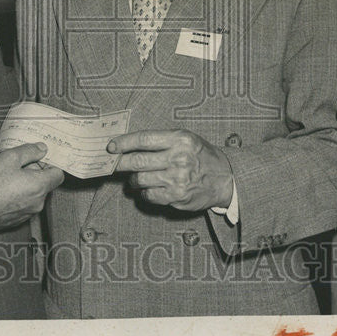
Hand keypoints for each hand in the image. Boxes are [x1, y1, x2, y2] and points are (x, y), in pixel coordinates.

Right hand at [0, 143, 63, 231]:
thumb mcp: (11, 157)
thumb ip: (30, 151)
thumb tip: (42, 149)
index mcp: (40, 186)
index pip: (58, 175)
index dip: (50, 166)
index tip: (40, 161)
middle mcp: (38, 202)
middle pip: (45, 185)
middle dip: (36, 175)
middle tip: (19, 168)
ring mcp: (28, 213)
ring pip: (34, 196)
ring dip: (27, 187)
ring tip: (8, 180)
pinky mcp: (17, 221)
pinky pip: (24, 206)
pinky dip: (18, 198)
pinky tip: (4, 192)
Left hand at [108, 130, 233, 211]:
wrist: (225, 178)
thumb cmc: (200, 155)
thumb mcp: (186, 139)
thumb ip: (161, 141)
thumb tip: (129, 145)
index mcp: (179, 139)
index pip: (144, 139)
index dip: (123, 143)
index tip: (111, 147)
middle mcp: (178, 157)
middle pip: (138, 161)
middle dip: (121, 163)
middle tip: (114, 164)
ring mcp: (177, 178)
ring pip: (140, 179)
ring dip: (132, 180)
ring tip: (134, 178)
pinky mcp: (177, 196)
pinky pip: (149, 195)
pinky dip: (143, 193)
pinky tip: (147, 189)